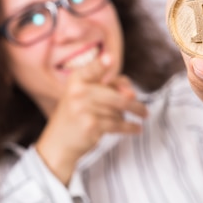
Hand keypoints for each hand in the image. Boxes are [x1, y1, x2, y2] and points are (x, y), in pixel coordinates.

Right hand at [35, 54, 147, 184]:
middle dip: (135, 105)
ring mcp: (83, 108)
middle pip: (118, 95)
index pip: (93, 69)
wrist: (58, 144)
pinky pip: (118, 124)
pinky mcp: (91, 124)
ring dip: (128, 117)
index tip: (110, 59)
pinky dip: (130, 127)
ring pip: (119, 110)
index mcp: (76, 80)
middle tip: (144, 112)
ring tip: (134, 120)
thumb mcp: (86, 96)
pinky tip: (136, 128)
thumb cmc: (77, 116)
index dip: (102, 64)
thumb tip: (132, 94)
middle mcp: (78, 91)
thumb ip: (109, 88)